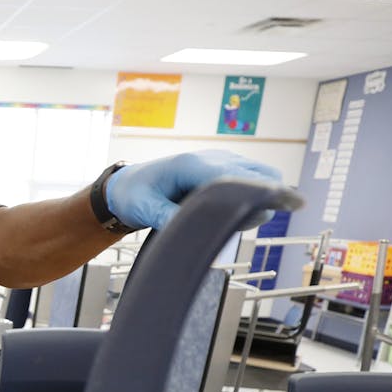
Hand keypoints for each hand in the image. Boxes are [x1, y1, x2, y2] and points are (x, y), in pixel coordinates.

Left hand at [106, 150, 282, 230]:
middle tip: (236, 224)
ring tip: (229, 219)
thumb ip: (168, 218)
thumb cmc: (135, 194)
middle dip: (259, 202)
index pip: (237, 177)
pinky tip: (229, 213)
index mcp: (192, 165)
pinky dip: (251, 198)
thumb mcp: (145, 209)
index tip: (262, 214)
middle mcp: (213, 158)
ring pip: (263, 177)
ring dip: (257, 200)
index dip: (254, 196)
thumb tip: (193, 233)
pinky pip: (254, 180)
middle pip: (261, 175)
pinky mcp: (225, 169)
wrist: (128, 184)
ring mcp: (222, 161)